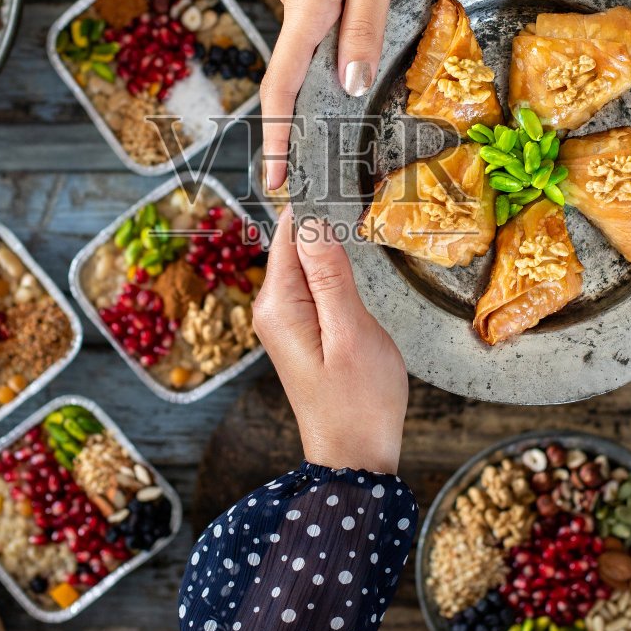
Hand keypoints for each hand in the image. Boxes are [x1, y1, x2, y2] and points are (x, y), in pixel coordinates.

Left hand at [252, 207, 409, 473]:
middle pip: (294, 243)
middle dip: (322, 218)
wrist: (355, 457)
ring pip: (305, 261)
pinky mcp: (302, 330)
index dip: (313, 201)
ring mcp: (284, 320)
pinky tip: (352, 258)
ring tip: (357, 209)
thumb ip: (331, 275)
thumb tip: (313, 222)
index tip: (338, 173)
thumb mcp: (351, 332)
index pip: (288, 232)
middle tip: (355, 182)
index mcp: (278, 304)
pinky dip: (332, 268)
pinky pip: (313, 284)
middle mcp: (272, 308)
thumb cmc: (359, 402)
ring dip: (329, 242)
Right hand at [261, 0, 413, 189]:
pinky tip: (347, 78)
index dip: (277, 136)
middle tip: (308, 176)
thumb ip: (363, 28)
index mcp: (307, 8)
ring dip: (316, 98)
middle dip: (294, 129)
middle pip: (290, 79)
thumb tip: (349, 85)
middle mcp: (295, 6)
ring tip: (332, 139)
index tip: (275, 178)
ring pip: (306, 56)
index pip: (282, 85)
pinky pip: (316, 34)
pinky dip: (326, 63)